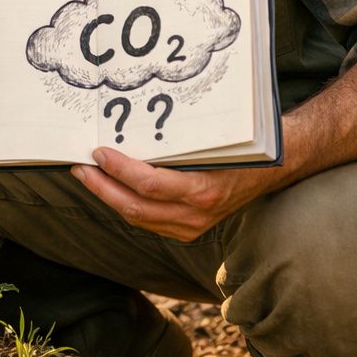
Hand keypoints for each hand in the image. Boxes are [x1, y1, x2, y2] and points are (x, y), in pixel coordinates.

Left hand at [72, 147, 285, 240]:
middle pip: (134, 208)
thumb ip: (176, 142)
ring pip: (137, 217)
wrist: (276, 167)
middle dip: (101, 187)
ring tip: (89, 175)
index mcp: (202, 191)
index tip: (98, 152)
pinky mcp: (188, 230)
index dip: (118, 169)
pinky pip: (148, 220)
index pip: (147, 185)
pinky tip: (112, 188)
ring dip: (109, 196)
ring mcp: (191, 227)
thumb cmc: (243, 145)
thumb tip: (130, 125)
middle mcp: (195, 214)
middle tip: (79, 167)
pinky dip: (126, 204)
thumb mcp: (212, 140)